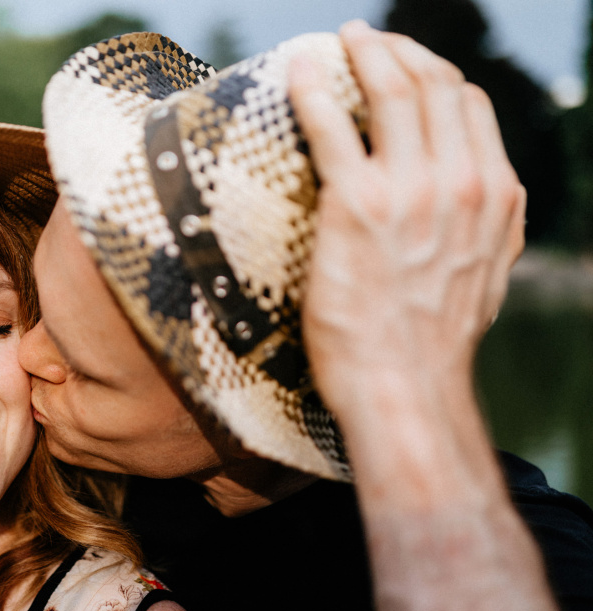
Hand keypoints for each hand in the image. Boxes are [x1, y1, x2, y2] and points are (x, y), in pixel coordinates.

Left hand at [288, 20, 524, 414]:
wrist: (401, 385)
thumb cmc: (432, 343)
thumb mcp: (486, 279)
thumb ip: (492, 231)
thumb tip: (489, 206)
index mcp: (495, 196)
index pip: (470, 106)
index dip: (434, 74)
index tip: (405, 67)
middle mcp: (460, 182)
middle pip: (433, 85)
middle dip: (399, 51)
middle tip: (367, 41)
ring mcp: (409, 189)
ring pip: (391, 90)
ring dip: (365, 52)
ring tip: (343, 41)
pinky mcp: (355, 203)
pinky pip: (331, 124)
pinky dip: (314, 87)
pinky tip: (300, 70)